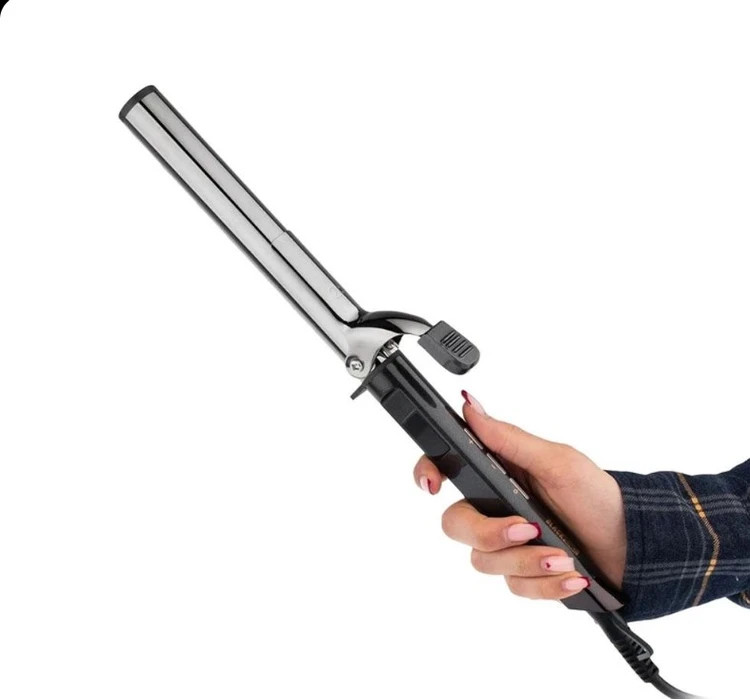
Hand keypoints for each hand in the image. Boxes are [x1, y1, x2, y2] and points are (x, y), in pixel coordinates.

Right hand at [413, 391, 625, 600]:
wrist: (634, 544)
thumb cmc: (598, 496)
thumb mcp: (557, 461)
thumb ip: (508, 439)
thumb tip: (470, 406)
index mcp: (497, 474)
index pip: (445, 469)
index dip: (427, 472)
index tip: (433, 485)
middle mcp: (495, 508)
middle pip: (456, 525)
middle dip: (489, 532)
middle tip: (527, 529)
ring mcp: (508, 545)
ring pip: (483, 562)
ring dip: (526, 562)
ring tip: (562, 557)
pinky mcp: (524, 574)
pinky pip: (514, 587)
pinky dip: (545, 584)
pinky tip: (571, 574)